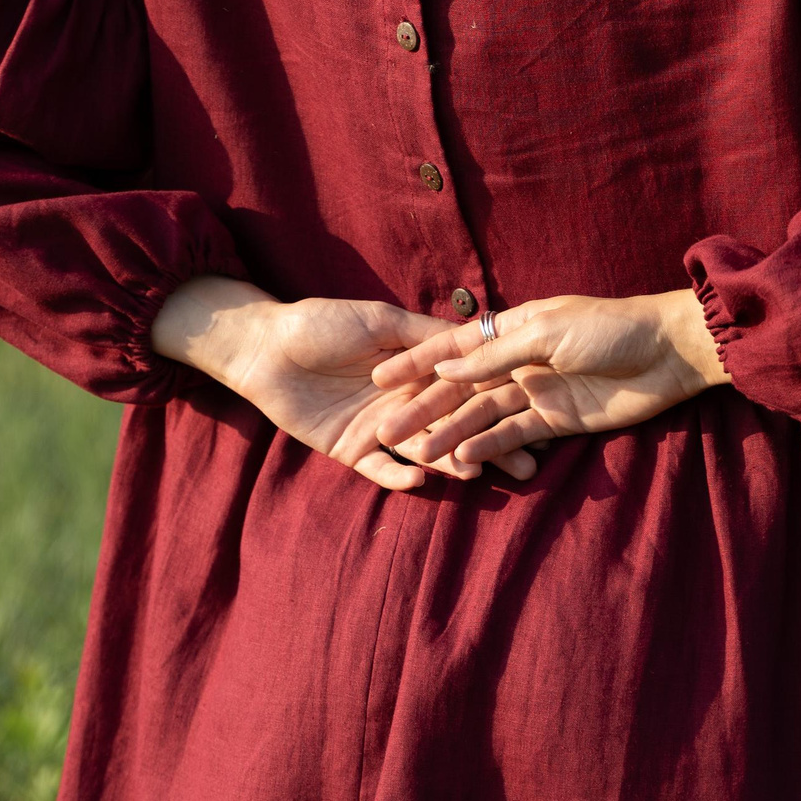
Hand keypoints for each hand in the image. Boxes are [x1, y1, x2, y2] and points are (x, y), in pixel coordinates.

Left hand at [152, 277, 537, 489]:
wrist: (265, 346)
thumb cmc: (321, 323)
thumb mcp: (379, 320)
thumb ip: (423, 337)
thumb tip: (473, 339)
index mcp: (416, 371)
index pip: (465, 391)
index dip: (497, 403)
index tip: (535, 415)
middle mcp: (405, 403)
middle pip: (455, 427)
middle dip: (490, 445)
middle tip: (526, 465)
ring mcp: (381, 429)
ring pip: (424, 451)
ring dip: (449, 463)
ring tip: (476, 474)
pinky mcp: (352, 450)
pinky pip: (380, 470)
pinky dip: (398, 476)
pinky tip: (419, 480)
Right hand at [367, 290, 727, 468]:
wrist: (666, 353)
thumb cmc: (607, 328)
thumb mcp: (546, 333)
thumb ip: (495, 355)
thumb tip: (443, 369)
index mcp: (508, 328)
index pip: (449, 346)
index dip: (413, 362)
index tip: (374, 377)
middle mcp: (514, 361)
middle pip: (458, 388)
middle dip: (421, 406)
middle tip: (382, 428)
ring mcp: (532, 393)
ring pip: (481, 416)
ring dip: (448, 433)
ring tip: (414, 451)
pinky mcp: (554, 422)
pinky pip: (512, 436)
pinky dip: (487, 448)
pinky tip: (460, 462)